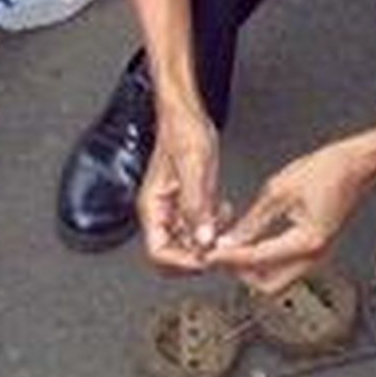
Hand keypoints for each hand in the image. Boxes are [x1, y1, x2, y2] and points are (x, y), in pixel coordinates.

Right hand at [138, 103, 224, 272]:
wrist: (186, 114)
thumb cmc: (182, 131)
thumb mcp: (193, 166)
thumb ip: (196, 205)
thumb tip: (202, 240)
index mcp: (152, 207)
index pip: (158, 253)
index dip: (182, 262)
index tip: (206, 256)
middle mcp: (160, 213)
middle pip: (173, 255)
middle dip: (198, 253)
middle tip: (219, 241)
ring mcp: (174, 211)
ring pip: (189, 245)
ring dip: (209, 239)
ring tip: (222, 218)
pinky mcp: (188, 205)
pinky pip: (199, 229)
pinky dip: (214, 226)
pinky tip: (223, 209)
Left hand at [207, 140, 370, 293]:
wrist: (356, 165)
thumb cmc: (328, 171)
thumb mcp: (278, 191)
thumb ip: (252, 221)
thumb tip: (230, 241)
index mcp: (307, 243)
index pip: (257, 260)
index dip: (229, 258)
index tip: (210, 254)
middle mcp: (315, 256)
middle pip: (270, 285)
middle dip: (242, 274)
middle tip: (221, 256)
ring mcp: (317, 255)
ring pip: (278, 279)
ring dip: (253, 269)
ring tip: (232, 250)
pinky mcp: (315, 248)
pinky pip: (286, 266)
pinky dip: (265, 261)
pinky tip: (250, 243)